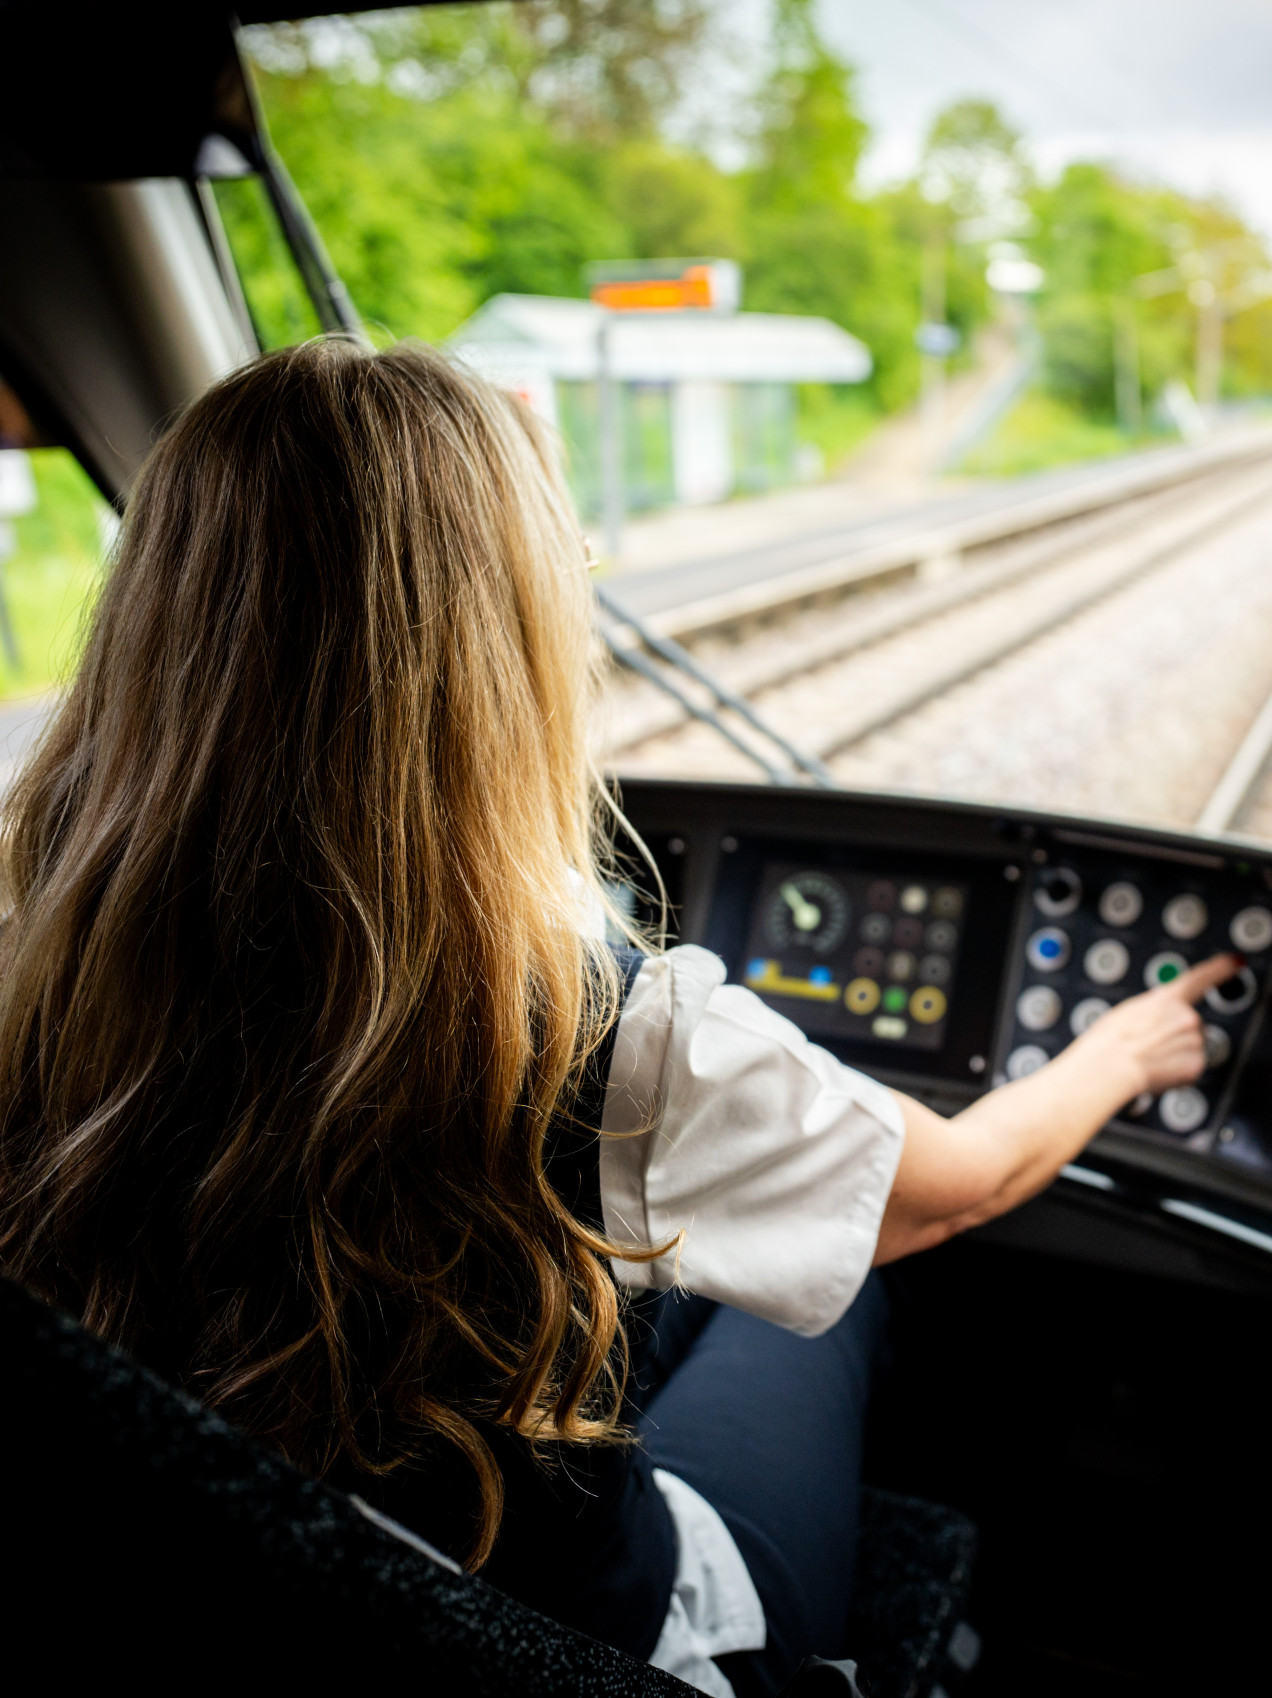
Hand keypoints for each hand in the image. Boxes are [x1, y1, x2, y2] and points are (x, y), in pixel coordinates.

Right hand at [1071, 952, 1241, 1098]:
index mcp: (1168, 998)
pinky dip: (1176, 1071)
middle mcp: (1187, 1016)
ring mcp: (1194, 1041)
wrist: (1110, 1067)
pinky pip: (1190, 1066)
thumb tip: (1162, 1020)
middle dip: (1174, 1034)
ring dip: (1174, 1053)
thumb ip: (1155, 1009)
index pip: (1201, 977)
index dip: (1220, 967)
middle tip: (1149, 1043)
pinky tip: (1157, 1069)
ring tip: (1148, 1057)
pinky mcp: (1196, 1065)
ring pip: (1190, 1047)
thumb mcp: (1129, 1011)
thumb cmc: (1109, 1040)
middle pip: (1189, 1024)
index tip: (1235, 961)